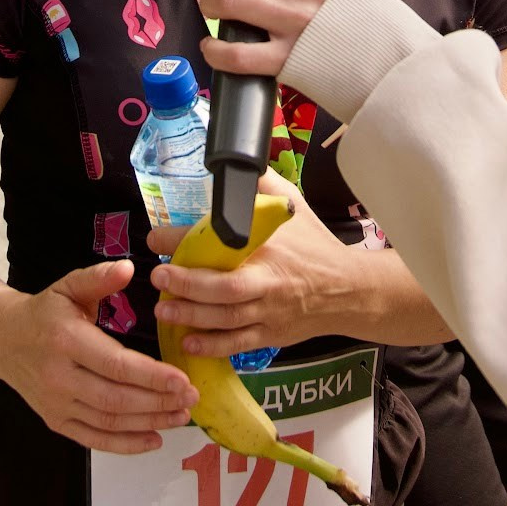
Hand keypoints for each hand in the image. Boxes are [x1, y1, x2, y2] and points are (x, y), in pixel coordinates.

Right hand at [0, 261, 197, 453]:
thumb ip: (98, 278)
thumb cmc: (45, 311)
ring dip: (150, 422)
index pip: (116, 365)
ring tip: (182, 416)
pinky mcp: (56, 421)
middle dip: (159, 402)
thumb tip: (128, 268)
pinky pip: (94, 439)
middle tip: (192, 399)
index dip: (152, 376)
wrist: (1, 339)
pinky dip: (126, 444)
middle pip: (116, 398)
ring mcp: (56, 403)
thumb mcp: (68, 286)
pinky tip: (154, 439)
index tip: (184, 380)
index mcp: (66, 340)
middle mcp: (59, 377)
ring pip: (109, 421)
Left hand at [149, 172, 348, 355]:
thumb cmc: (316, 247)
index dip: (187, 239)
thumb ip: (264, 185)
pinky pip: (238, 343)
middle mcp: (269, 280)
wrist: (348, 290)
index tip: (158, 238)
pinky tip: (189, 342)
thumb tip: (238, 160)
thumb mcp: (294, 207)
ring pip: (227, 318)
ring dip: (192, 316)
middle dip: (188, 283)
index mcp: (270, 245)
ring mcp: (270, 311)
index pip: (224, 240)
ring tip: (164, 309)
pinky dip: (213, 345)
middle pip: (225, 287)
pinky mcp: (271, 334)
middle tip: (159, 276)